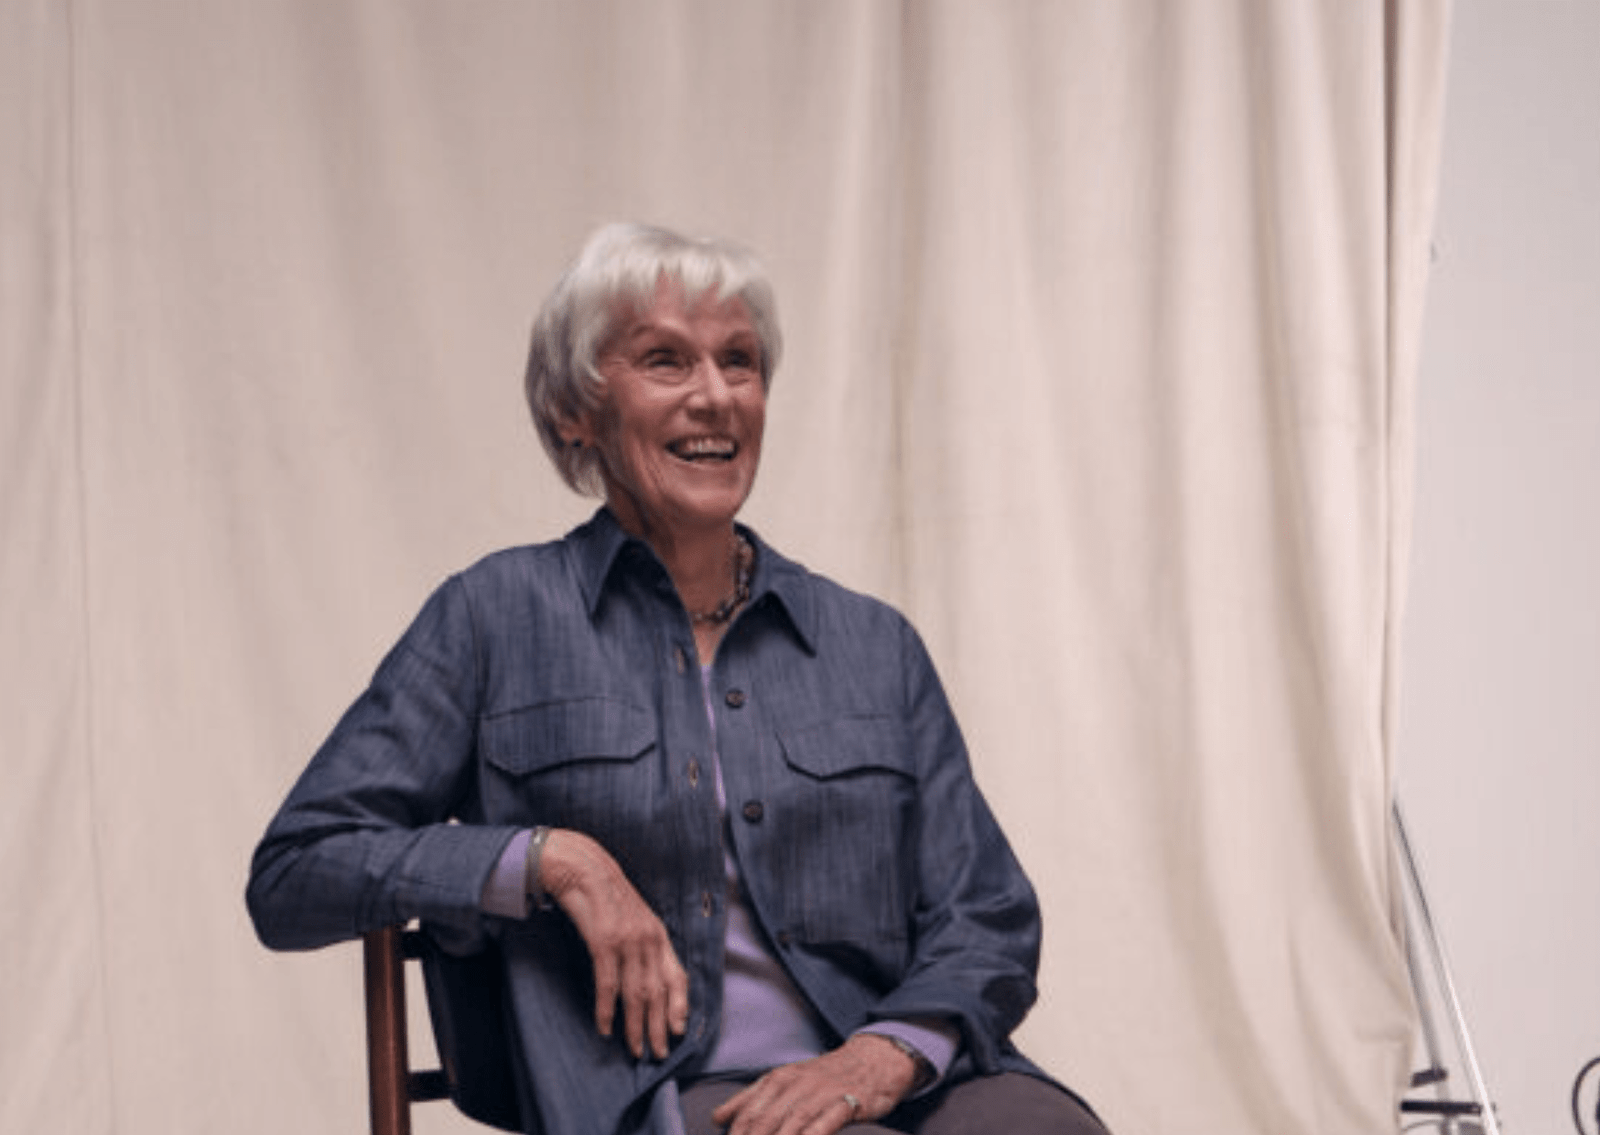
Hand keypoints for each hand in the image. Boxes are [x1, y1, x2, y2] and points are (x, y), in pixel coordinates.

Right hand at [538, 828, 689, 1059]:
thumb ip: (644, 944)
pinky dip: (608, 1009)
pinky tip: (605, 1027)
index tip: (680, 1031)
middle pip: (658, 991)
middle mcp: (648, 938)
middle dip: (660, 1026)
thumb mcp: (634, 919)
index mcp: (658, 934)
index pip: (678, 976)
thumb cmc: (606, 895)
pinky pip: (608, 983)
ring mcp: (627, 940)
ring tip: (635, 1049)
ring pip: (637, 993)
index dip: (680, 1006)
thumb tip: (648, 975)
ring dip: (636, 1025)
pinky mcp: (604, 941)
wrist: (582, 867)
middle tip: (658, 1054)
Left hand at [710, 1034, 918, 1134]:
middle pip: (764, 1122)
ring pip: (791, 1125)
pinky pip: (825, 1124)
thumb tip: (717, 1119)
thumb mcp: (785, 1080)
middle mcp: (795, 1085)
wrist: (873, 1059)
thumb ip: (751, 1099)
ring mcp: (821, 1094)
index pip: (746, 1114)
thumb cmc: (825, 1077)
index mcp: (776, 1080)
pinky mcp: (846, 1103)